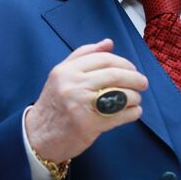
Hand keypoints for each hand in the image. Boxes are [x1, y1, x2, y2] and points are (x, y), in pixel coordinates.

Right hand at [25, 39, 148, 162]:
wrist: (38, 136)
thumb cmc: (54, 104)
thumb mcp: (61, 75)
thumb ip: (83, 56)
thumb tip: (109, 43)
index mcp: (66, 70)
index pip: (104, 59)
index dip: (124, 63)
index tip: (132, 69)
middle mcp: (72, 85)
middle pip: (115, 74)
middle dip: (135, 78)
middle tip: (143, 83)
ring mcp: (81, 105)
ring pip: (120, 94)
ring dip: (135, 97)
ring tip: (136, 99)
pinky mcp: (89, 125)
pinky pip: (120, 115)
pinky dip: (133, 113)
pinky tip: (134, 112)